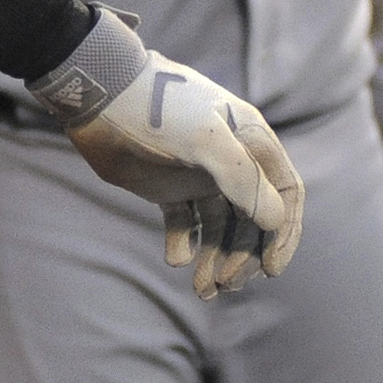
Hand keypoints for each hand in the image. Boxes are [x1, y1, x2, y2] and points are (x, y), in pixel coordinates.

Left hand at [43, 13, 303, 297]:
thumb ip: (243, 179)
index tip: (270, 269)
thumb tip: (275, 222)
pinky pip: (184, 223)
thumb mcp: (205, 139)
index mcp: (251, 143)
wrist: (97, 94)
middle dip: (242, 255)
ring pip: (218, 227)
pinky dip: (184, 243)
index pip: (284, 195)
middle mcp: (230, 161)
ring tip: (202, 289)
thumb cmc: (157, 108)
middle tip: (225, 285)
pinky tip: (176, 259)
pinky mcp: (166, 186)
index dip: (283, 234)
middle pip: (251, 220)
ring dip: (215, 258)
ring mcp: (198, 175)